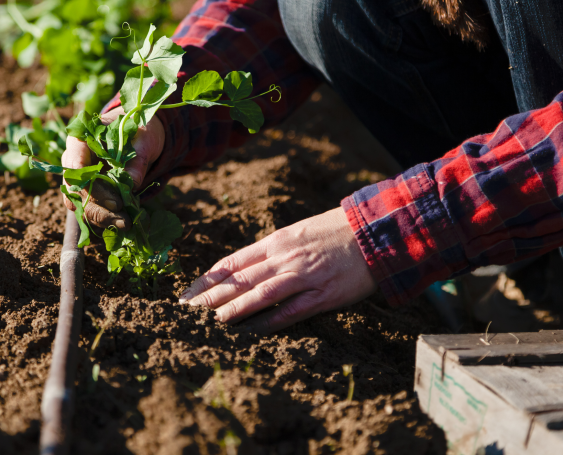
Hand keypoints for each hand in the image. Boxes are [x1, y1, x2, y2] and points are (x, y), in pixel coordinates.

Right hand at [60, 106, 164, 228]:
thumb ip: (136, 160)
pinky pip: (89, 207)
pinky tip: (122, 223)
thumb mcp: (144, 139)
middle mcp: (74, 159)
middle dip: (99, 208)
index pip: (75, 165)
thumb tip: (131, 184)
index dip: (92, 187)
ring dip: (101, 217)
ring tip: (126, 224)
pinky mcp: (88, 190)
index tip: (115, 202)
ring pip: (80, 203)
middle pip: (76, 189)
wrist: (139, 136)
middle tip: (124, 219)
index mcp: (81, 139)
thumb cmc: (138, 131)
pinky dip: (104, 217)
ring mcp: (79, 177)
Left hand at [179, 207, 376, 332]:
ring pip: (261, 294)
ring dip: (234, 310)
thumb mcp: (298, 232)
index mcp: (276, 241)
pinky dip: (270, 322)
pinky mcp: (324, 294)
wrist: (375, 230)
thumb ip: (272, 250)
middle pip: (241, 279)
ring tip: (211, 323)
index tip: (188, 294)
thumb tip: (244, 267)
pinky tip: (251, 332)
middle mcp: (285, 257)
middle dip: (211, 297)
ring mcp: (304, 276)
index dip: (208, 279)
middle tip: (186, 313)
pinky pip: (292, 311)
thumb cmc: (334, 230)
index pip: (233, 261)